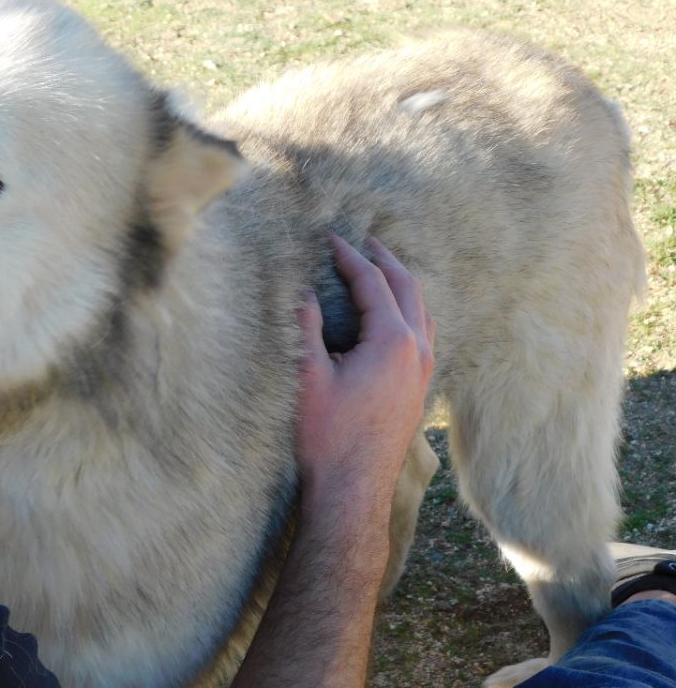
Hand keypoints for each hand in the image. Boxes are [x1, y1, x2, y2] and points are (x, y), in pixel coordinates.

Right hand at [297, 234, 434, 500]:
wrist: (352, 489)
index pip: (373, 283)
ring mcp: (423, 371)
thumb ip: (307, 328)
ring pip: (421, 310)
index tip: (332, 238)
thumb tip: (305, 294)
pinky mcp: (420, 389)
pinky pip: (423, 333)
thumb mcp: (309, 376)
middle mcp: (417, 351)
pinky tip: (394, 315)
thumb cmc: (328, 436)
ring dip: (401, 283)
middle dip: (384, 260)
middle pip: (407, 288)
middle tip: (364, 240)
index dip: (350, 257)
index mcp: (392, 341)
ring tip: (381, 268)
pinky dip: (409, 310)